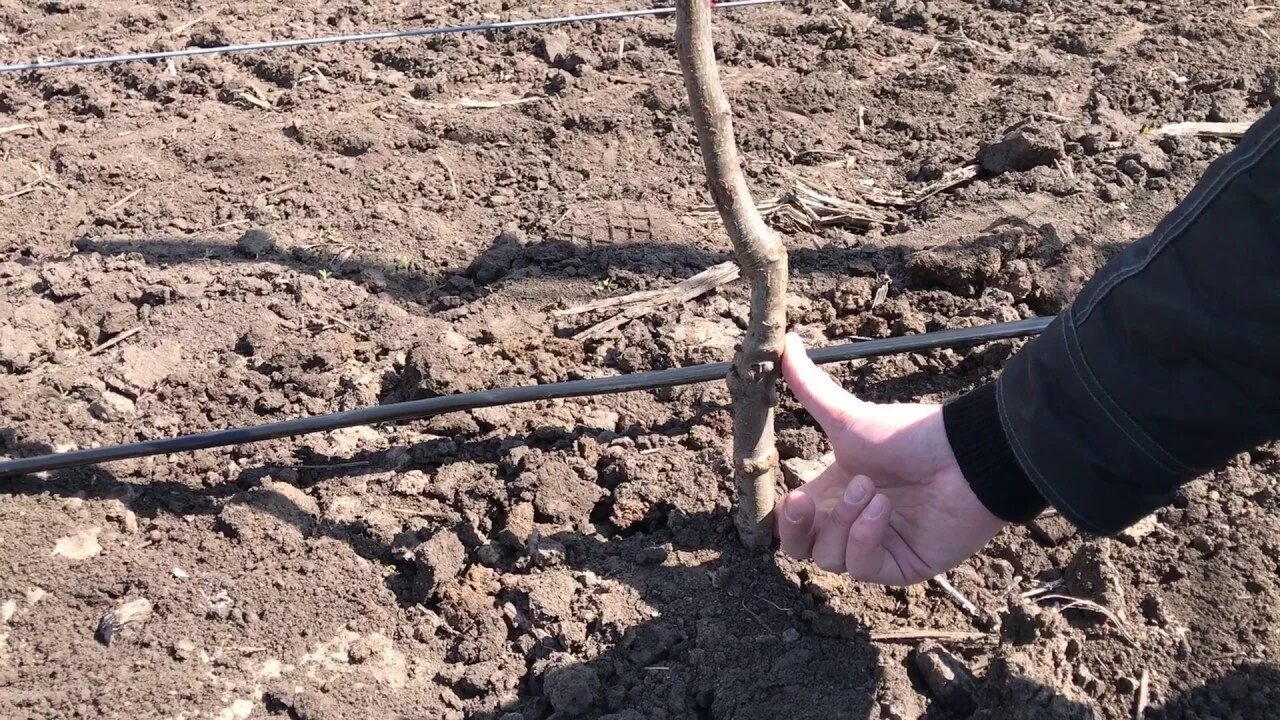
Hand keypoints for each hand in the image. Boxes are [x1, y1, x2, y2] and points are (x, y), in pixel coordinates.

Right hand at [775, 334, 1005, 585]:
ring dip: (844, 522)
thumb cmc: (910, 437)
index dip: (787, 518)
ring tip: (869, 489)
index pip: (792, 523)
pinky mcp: (900, 566)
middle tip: (809, 501)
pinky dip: (866, 538)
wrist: (965, 456)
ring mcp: (876, 549)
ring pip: (831, 558)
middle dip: (800, 528)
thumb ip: (810, 389)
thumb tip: (785, 341)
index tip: (795, 496)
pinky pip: (863, 567)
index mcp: (833, 496)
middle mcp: (850, 526)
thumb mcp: (849, 418)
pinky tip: (883, 510)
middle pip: (802, 550)